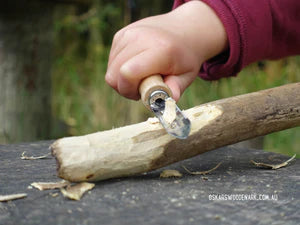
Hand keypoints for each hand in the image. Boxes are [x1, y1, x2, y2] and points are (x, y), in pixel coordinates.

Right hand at [105, 1, 227, 100]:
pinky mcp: (121, 34)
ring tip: (141, 76)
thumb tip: (165, 103)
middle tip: (142, 88)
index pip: (128, 73)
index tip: (143, 93)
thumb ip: (176, 89)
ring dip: (122, 79)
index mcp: (160, 49)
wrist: (184, 29)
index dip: (130, 90)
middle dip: (125, 88)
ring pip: (110, 69)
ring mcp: (128, 34)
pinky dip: (120, 69)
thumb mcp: (187, 75)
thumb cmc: (185, 57)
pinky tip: (136, 65)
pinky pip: (112, 61)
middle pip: (114, 75)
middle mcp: (140, 38)